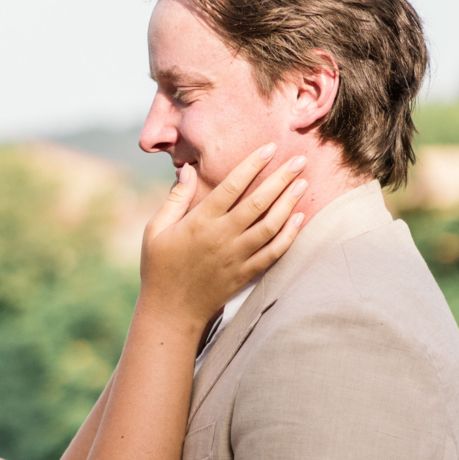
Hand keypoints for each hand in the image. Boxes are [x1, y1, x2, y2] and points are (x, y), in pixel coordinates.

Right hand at [140, 145, 305, 326]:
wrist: (171, 312)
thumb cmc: (159, 268)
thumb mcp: (155, 229)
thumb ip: (175, 198)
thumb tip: (187, 169)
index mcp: (200, 222)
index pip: (232, 186)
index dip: (252, 164)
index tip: (269, 147)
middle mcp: (222, 237)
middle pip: (258, 202)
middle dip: (281, 178)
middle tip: (299, 160)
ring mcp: (236, 257)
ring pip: (270, 225)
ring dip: (289, 203)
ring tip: (302, 184)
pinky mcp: (245, 273)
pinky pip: (273, 252)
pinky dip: (289, 235)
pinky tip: (299, 219)